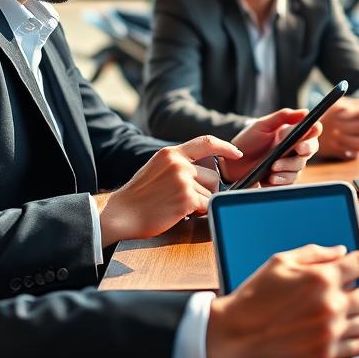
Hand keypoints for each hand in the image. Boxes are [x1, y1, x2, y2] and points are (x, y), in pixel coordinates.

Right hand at [99, 135, 241, 245]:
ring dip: (201, 203)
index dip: (226, 147)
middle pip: (213, 176)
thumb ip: (178, 164)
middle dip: (206, 191)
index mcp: (171, 153)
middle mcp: (179, 163)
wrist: (120, 215)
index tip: (238, 153)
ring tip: (178, 206)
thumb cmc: (138, 197)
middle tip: (186, 200)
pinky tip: (179, 214)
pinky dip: (198, 213)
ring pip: (211, 192)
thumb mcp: (156, 168)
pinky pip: (206, 206)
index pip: (206, 142)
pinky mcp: (186, 198)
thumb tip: (204, 169)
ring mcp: (183, 180)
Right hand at [206, 244, 358, 357]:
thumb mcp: (281, 261)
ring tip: (354, 312)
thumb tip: (341, 251)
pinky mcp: (324, 353)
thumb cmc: (255, 295)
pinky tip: (351, 332)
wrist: (235, 332)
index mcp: (321, 277)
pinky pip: (358, 346)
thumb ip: (315, 253)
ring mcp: (329, 331)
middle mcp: (330, 304)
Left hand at [217, 109, 320, 185]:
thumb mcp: (263, 125)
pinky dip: (281, 181)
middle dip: (305, 150)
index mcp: (292, 134)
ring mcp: (289, 165)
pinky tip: (271, 178)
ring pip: (299, 168)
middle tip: (297, 149)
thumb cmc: (248, 140)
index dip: (313, 134)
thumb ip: (283, 116)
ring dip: (288, 168)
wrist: (233, 162)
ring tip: (273, 167)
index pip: (312, 132)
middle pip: (309, 150)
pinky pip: (289, 182)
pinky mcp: (282, 179)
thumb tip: (305, 111)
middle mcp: (294, 150)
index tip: (309, 133)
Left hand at [318, 98, 358, 159]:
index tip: (336, 116)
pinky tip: (336, 144)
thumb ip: (339, 105)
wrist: (333, 129)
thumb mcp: (336, 106)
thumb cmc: (335, 115)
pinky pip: (357, 154)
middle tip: (334, 128)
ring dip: (344, 140)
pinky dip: (345, 150)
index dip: (350, 114)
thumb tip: (339, 105)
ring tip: (333, 135)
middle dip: (346, 128)